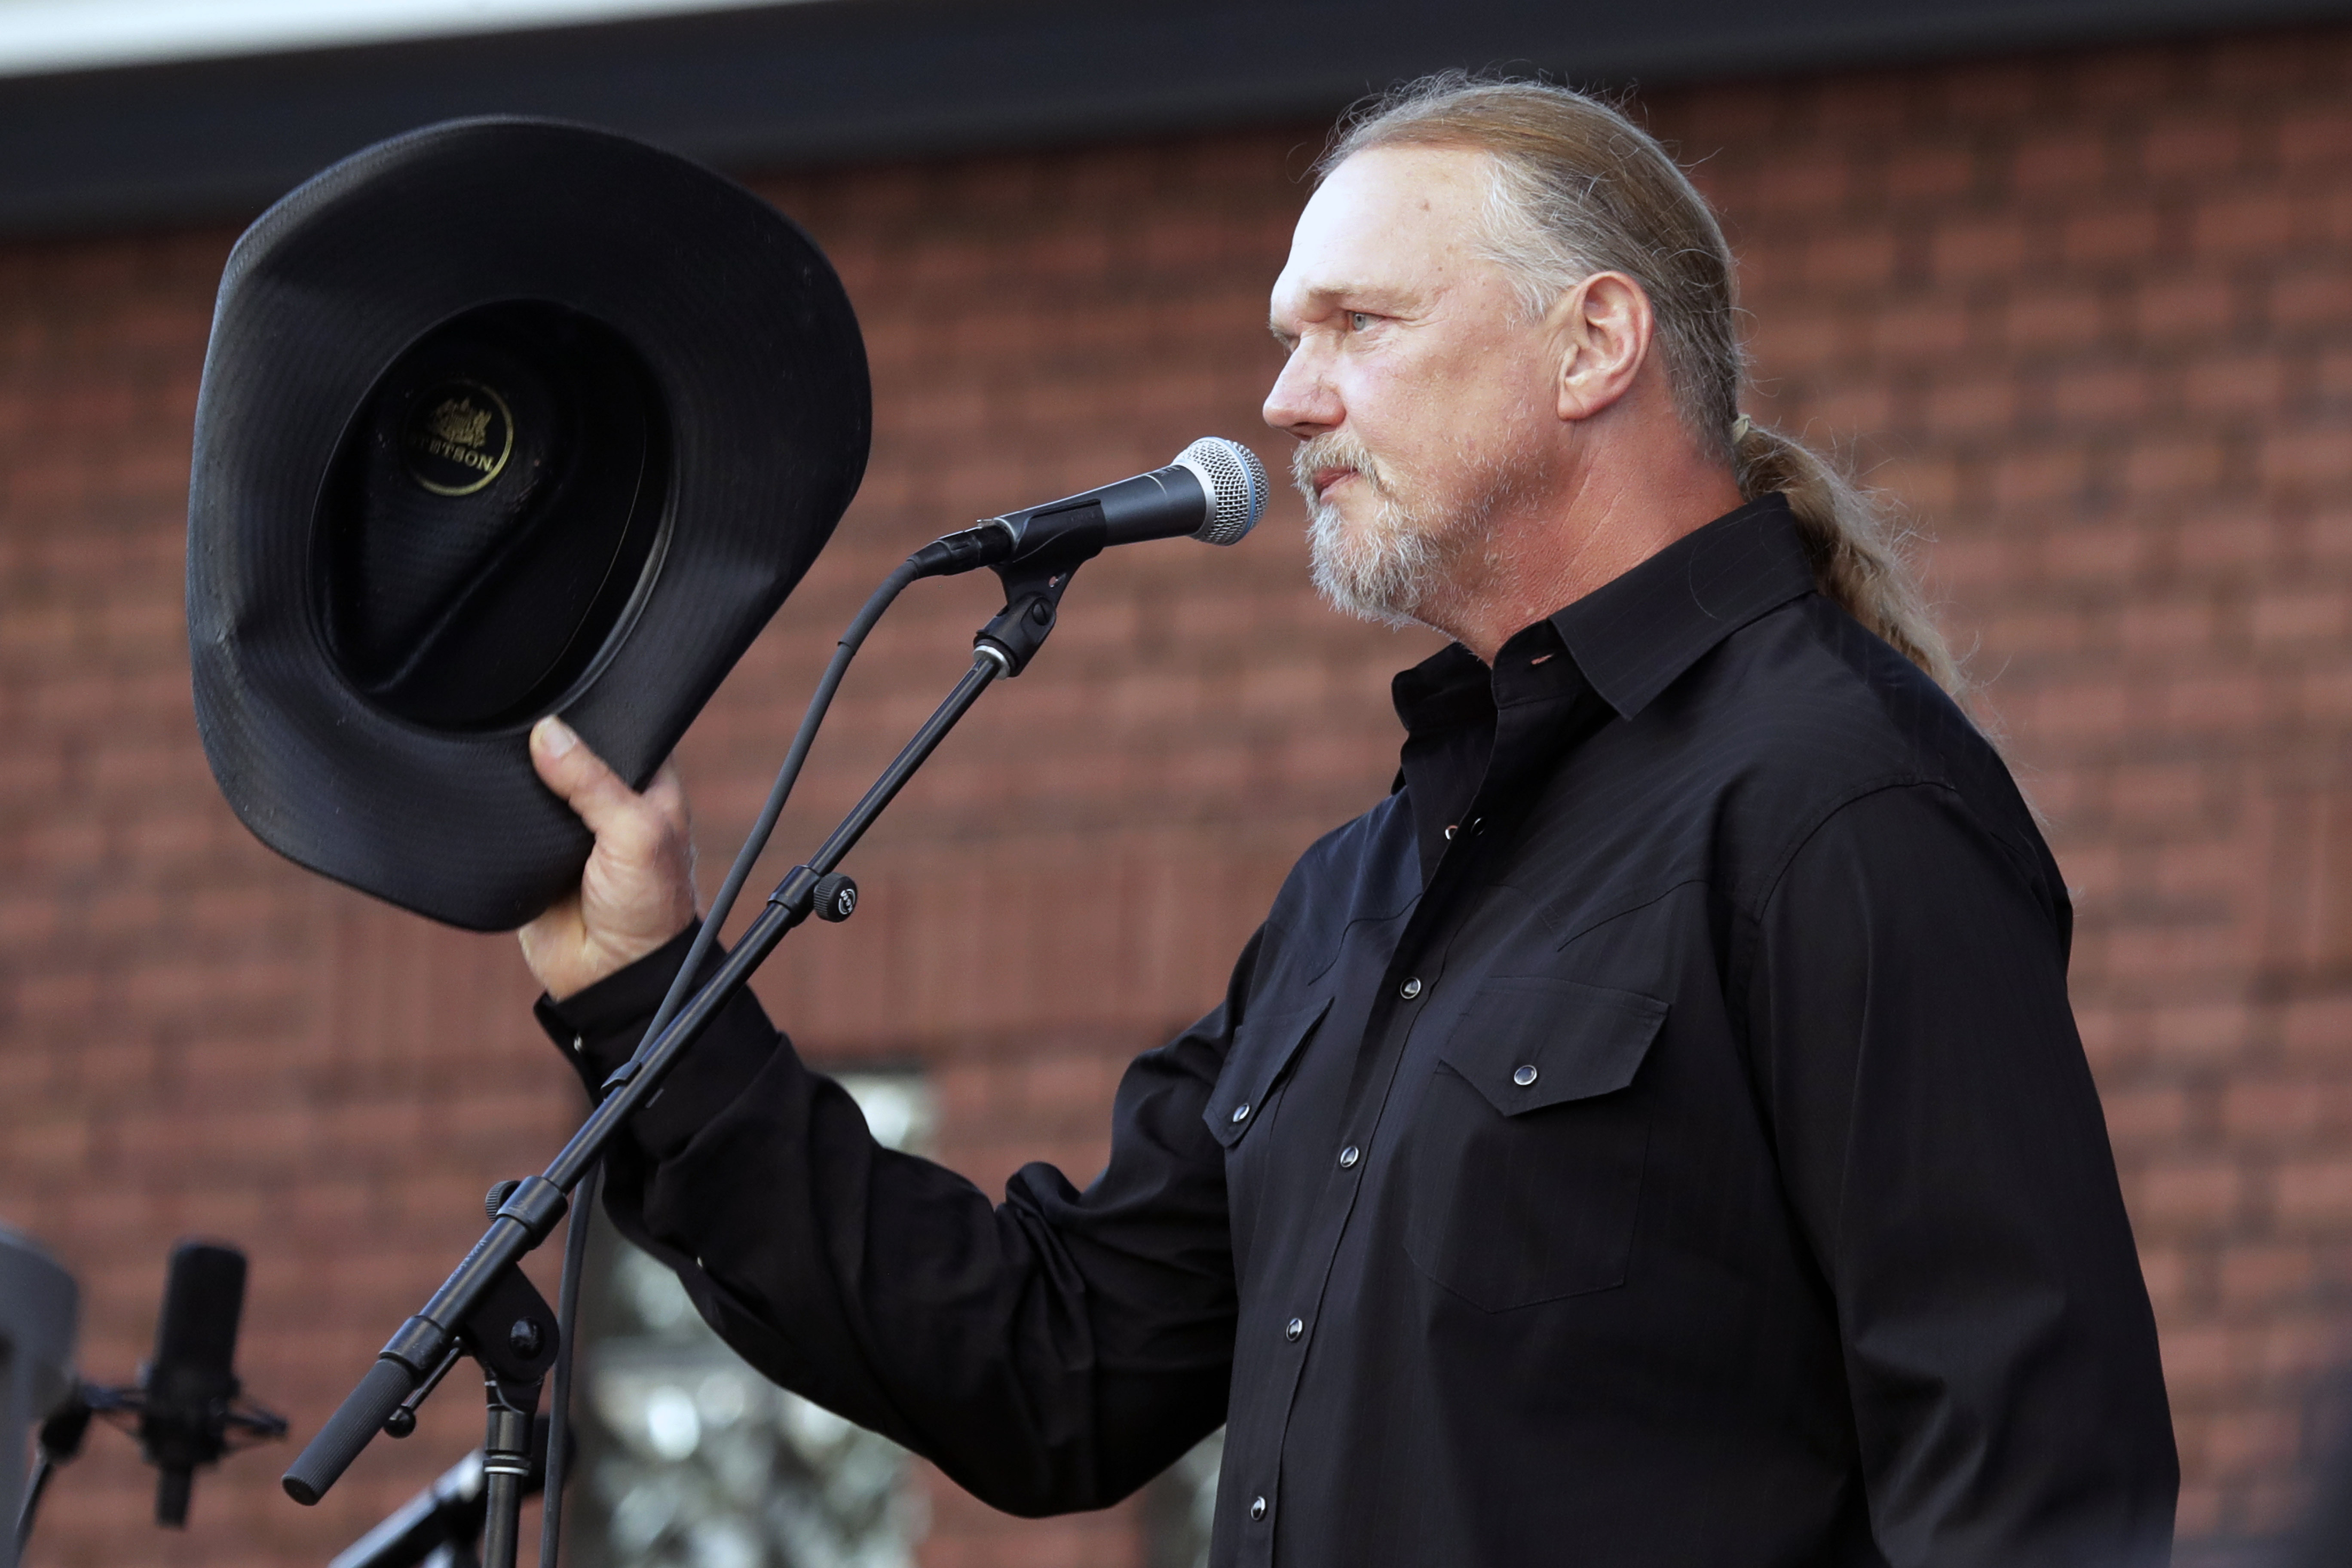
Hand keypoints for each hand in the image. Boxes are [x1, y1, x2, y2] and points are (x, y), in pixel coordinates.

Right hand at [519, 716, 698, 1001]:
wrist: (608, 977)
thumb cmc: (649, 909)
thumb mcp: (635, 835)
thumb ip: (594, 784)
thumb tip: (548, 733)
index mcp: (646, 784)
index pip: (620, 727)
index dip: (594, 711)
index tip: (560, 690)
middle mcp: (607, 799)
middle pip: (567, 751)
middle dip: (543, 744)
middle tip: (516, 723)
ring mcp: (566, 825)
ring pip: (530, 782)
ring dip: (515, 778)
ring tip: (497, 759)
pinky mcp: (531, 851)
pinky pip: (505, 821)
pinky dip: (494, 813)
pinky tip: (484, 797)